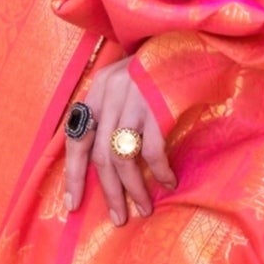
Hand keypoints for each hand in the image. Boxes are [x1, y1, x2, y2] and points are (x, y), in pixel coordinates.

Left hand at [64, 57, 176, 226]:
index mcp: (97, 91)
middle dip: (109, 193)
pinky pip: (152, 151)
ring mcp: (133, 101)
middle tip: (119, 218)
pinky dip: (159, 172)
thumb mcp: (128, 86)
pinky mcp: (156, 108)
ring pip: (123, 158)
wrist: (189, 44)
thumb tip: (112, 159)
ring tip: (144, 209)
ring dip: (134, 190)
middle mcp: (109, 96)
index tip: (73, 203)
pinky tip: (168, 183)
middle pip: (100, 155)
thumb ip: (115, 113)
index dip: (73, 173)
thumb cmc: (160, 71)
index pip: (76, 138)